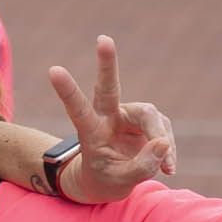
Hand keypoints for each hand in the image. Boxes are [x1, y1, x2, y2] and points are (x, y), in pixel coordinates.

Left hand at [40, 38, 179, 199]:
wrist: (109, 180)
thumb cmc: (105, 181)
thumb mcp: (119, 183)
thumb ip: (140, 167)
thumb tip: (163, 144)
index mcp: (90, 131)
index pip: (77, 109)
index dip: (68, 91)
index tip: (53, 70)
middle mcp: (108, 116)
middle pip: (108, 87)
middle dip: (107, 63)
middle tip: (103, 39)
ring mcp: (129, 115)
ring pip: (152, 118)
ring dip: (162, 142)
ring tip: (165, 168)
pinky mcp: (148, 119)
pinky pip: (164, 131)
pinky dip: (168, 151)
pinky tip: (168, 167)